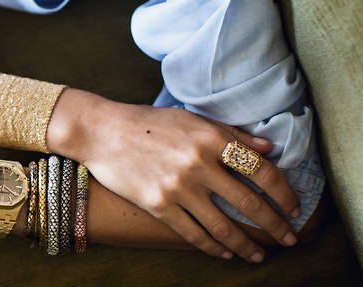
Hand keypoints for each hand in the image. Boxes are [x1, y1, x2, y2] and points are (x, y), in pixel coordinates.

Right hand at [48, 91, 299, 262]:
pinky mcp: (158, 205)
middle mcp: (197, 163)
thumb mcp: (191, 119)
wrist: (102, 133)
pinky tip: (225, 253)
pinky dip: (213, 248)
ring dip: (247, 245)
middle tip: (290, 239)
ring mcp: (177, 187)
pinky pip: (193, 234)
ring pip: (223, 226)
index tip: (294, 208)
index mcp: (210, 137)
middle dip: (275, 225)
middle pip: (249, 203)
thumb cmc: (147, 123)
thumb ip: (230, 133)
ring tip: (259, 255)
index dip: (284, 192)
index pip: (261, 170)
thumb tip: (268, 148)